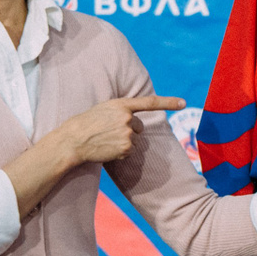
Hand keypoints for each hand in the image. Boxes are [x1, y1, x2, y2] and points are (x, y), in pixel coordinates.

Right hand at [48, 95, 184, 165]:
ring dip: (123, 142)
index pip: (149, 102)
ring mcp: (127, 133)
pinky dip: (120, 152)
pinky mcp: (126, 148)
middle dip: (129, 130)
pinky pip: (129, 152)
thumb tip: (133, 120)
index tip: (184, 103)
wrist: (72, 141)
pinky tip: (106, 149)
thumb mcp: (103, 110)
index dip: (168, 102)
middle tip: (109, 132)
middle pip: (139, 126)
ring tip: (105, 140)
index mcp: (121, 105)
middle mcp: (127, 118)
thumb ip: (120, 111)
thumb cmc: (84, 124)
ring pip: (134, 140)